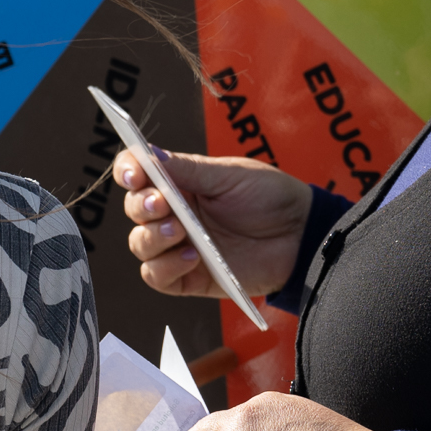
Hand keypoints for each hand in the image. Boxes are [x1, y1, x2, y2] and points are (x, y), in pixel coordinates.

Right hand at [113, 147, 314, 298]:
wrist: (302, 236)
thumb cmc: (271, 198)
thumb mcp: (231, 176)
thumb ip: (188, 169)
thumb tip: (148, 153)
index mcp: (179, 182)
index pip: (137, 173)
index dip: (128, 171)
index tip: (135, 175)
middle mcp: (173, 213)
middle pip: (134, 209)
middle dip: (141, 206)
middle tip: (161, 203)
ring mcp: (178, 246)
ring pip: (140, 244)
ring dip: (153, 237)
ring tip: (181, 230)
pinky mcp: (189, 277)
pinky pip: (157, 276)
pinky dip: (166, 267)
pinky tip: (192, 256)